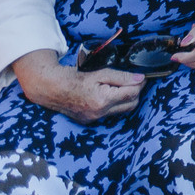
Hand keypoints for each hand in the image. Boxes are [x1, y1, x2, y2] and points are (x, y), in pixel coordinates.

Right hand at [15, 54, 143, 124]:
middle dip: (135, 92)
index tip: (143, 76)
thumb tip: (140, 79)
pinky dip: (114, 105)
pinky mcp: (89, 121)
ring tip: (122, 86)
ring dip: (126, 99)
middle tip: (134, 81)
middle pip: (130, 105)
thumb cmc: (74, 78)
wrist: (52, 88)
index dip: (140, 84)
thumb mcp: (100, 73)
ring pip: (121, 111)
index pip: (132, 94)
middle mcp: (99, 113)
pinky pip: (109, 114)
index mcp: (103, 100)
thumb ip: (122, 76)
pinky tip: (110, 95)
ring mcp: (94, 119)